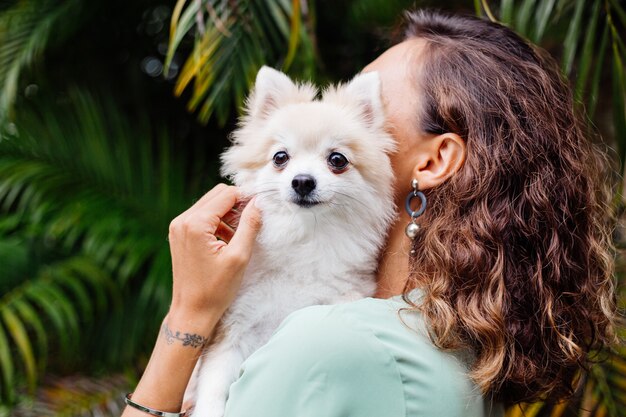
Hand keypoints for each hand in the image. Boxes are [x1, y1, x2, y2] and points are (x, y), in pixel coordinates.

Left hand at [167, 184, 261, 331]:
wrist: (192, 311)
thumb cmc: (215, 289)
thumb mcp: (239, 256)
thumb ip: (250, 225)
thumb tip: (258, 203)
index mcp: (195, 224)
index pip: (226, 194)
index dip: (246, 198)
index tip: (261, 209)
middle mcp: (182, 220)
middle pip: (216, 195)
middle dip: (236, 204)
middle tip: (252, 221)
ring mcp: (177, 227)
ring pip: (209, 204)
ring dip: (227, 213)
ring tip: (240, 234)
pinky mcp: (178, 234)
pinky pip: (201, 217)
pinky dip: (217, 222)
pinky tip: (227, 239)